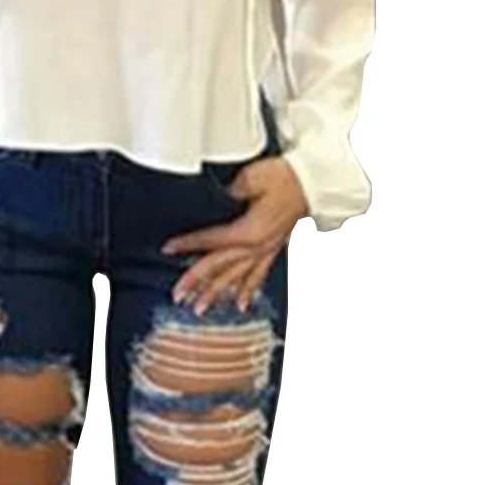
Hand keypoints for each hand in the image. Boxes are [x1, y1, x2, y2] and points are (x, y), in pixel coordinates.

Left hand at [162, 157, 308, 314]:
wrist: (315, 179)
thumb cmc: (286, 176)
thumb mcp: (254, 177)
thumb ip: (231, 192)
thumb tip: (216, 201)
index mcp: (249, 231)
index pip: (211, 240)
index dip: (188, 244)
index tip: (168, 248)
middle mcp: (256, 246)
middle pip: (220, 267)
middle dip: (197, 283)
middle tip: (178, 296)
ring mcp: (266, 249)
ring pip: (236, 277)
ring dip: (216, 294)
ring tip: (199, 308)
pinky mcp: (274, 248)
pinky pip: (259, 274)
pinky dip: (248, 290)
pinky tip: (240, 304)